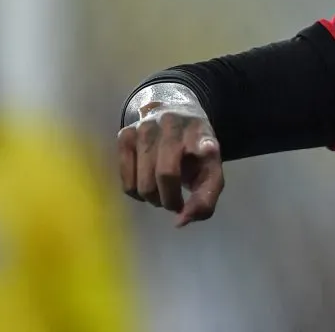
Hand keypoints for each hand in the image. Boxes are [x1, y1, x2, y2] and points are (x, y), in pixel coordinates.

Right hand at [117, 83, 223, 226]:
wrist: (173, 113)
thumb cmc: (193, 150)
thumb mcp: (209, 169)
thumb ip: (205, 199)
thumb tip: (180, 221)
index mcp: (199, 131)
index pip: (202, 141)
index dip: (205, 147)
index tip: (207, 149)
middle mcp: (172, 124)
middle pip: (166, 174)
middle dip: (170, 200)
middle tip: (175, 202)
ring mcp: (145, 127)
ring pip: (143, 183)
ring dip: (153, 198)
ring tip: (162, 191)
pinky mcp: (125, 135)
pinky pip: (127, 182)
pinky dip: (137, 193)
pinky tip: (147, 183)